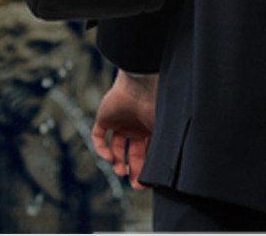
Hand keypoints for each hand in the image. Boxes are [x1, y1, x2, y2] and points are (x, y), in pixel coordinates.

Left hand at [91, 70, 157, 188]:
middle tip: (135, 184)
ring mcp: (119, 121)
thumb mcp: (163, 129)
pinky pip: (99, 137)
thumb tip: (166, 172)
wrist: (140, 83)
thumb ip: (163, 148)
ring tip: (120, 171)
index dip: (146, 167)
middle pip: (132, 153)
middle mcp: (135, 125)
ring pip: (116, 148)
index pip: (147, 151)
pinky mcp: (104, 117)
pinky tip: (108, 158)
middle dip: (133, 169)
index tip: (145, 182)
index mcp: (150, 126)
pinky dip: (101, 150)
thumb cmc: (155, 103)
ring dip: (117, 162)